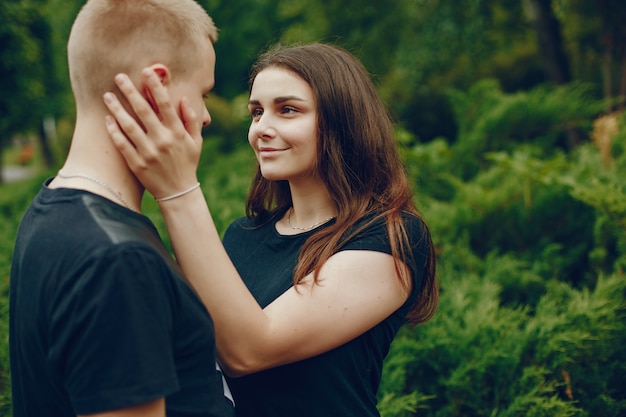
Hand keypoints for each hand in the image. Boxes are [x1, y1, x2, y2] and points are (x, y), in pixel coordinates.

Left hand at [103, 68, 201, 199]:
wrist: (178, 192)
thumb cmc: (187, 164)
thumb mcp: (196, 142)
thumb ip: (191, 120)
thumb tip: (184, 99)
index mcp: (177, 133)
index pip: (165, 104)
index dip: (155, 86)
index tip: (146, 71)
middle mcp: (163, 141)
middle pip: (144, 111)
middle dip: (131, 92)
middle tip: (119, 76)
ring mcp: (148, 153)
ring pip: (129, 126)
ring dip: (117, 109)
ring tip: (107, 95)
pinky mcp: (137, 164)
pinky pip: (122, 144)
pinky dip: (114, 131)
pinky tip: (107, 119)